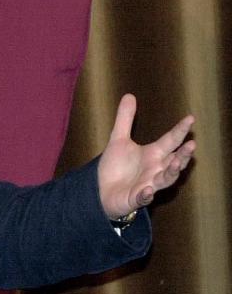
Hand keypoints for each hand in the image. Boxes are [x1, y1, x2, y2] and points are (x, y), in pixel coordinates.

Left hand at [98, 94, 194, 218]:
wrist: (101, 190)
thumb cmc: (116, 167)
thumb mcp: (118, 139)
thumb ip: (125, 119)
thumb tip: (129, 95)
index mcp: (153, 154)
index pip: (170, 141)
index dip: (180, 130)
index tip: (190, 118)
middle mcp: (155, 169)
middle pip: (174, 162)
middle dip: (183, 155)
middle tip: (191, 144)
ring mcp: (148, 185)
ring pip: (165, 180)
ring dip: (172, 172)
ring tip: (177, 163)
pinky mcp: (136, 198)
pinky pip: (143, 198)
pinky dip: (146, 195)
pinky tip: (147, 191)